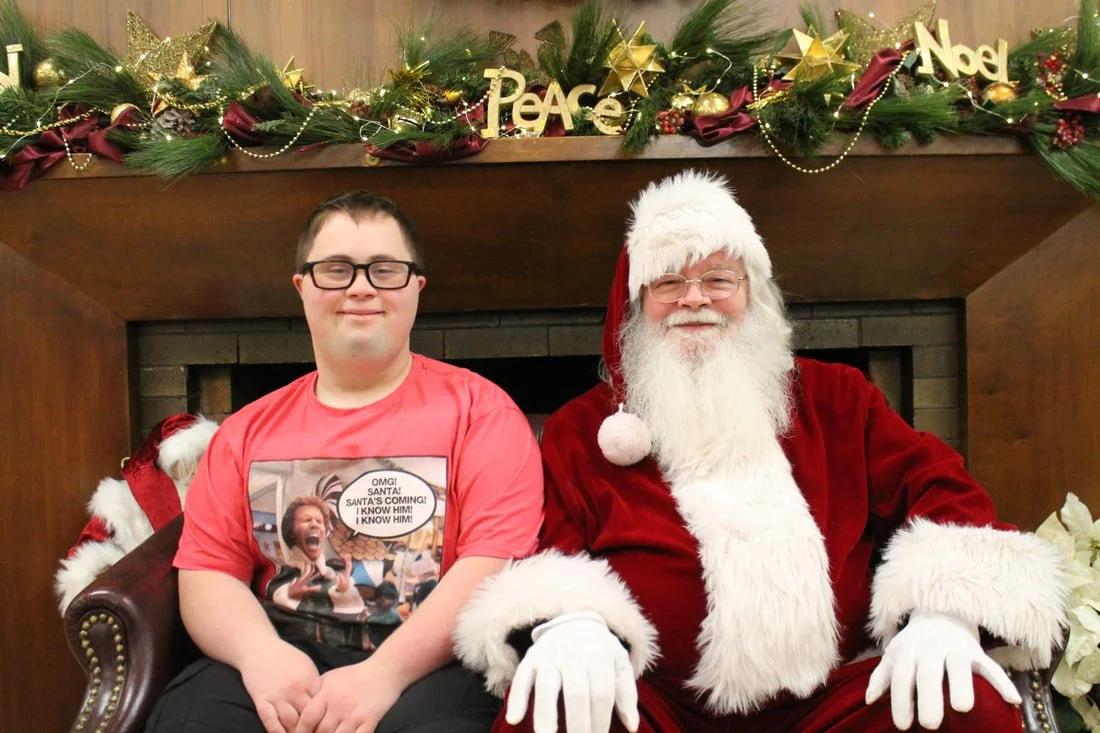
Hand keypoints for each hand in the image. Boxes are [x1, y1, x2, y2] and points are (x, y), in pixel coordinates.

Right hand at [238, 639, 321, 732]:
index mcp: (309, 679)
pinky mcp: (261, 699)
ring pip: (290, 722)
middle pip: (308, 716)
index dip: (325, 718)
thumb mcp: (306, 665)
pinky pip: (269, 720)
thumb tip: (326, 701)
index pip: (322, 705)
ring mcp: (277, 695)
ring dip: (295, 732)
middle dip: (312, 728)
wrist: (259, 648)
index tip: (328, 726)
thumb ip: (315, 683)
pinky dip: (276, 731)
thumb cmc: (285, 657)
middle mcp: (295, 688)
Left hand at [293, 659, 402, 732]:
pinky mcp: (369, 721)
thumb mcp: (331, 678)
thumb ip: (316, 693)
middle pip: (321, 731)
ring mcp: (355, 714)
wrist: (385, 670)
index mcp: (328, 693)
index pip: (308, 717)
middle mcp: (339, 705)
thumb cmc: (355, 675)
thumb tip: (299, 708)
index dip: (300, 731)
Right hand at [506, 611, 638, 732]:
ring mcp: (549, 655)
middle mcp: (573, 654)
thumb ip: (627, 694)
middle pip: (576, 693)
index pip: (601, 693)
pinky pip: (521, 678)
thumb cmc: (600, 650)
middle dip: (578, 725)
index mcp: (599, 655)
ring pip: (546, 687)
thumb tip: (632, 726)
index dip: (600, 720)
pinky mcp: (530, 658)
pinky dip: (516, 699)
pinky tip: (515, 719)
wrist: (574, 620)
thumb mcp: (619, 663)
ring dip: (546, 716)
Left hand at [865, 612, 1020, 729]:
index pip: (902, 677)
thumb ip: (882, 677)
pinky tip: (1012, 700)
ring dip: (961, 685)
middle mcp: (931, 648)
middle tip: (930, 724)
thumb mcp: (895, 655)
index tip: (903, 725)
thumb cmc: (914, 643)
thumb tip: (869, 700)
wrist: (940, 614)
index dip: (901, 700)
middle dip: (929, 697)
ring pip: (960, 666)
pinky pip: (991, 666)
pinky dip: (1002, 682)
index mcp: (908, 651)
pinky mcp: (977, 651)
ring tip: (962, 708)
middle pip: (929, 673)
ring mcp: (956, 648)